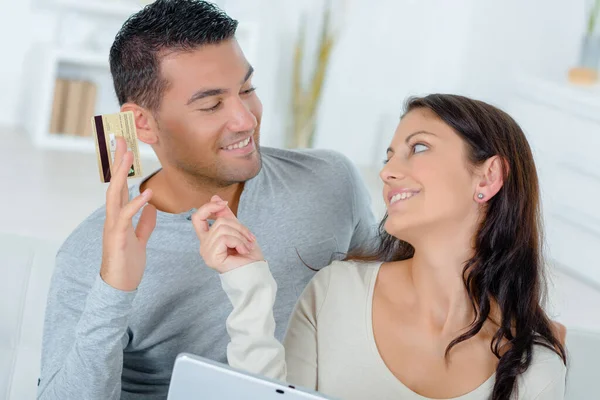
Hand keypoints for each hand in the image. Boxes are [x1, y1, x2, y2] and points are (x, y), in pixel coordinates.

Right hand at [100, 137, 156, 290]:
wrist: (120, 286)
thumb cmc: (128, 264)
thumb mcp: (140, 239)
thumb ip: (144, 223)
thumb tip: (150, 207)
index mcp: (119, 216)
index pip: (120, 186)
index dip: (123, 168)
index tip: (126, 148)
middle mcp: (113, 218)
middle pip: (114, 183)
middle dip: (118, 162)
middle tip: (122, 140)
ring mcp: (113, 227)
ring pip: (115, 195)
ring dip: (122, 175)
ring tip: (129, 157)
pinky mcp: (118, 238)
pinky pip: (125, 217)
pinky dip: (135, 204)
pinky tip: (147, 194)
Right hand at [193, 195, 263, 273]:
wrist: (256, 272)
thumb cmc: (248, 255)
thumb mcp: (238, 230)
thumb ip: (226, 216)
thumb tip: (215, 197)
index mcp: (208, 239)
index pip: (198, 218)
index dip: (209, 207)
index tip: (224, 204)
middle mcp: (204, 246)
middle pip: (219, 221)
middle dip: (239, 227)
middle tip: (250, 238)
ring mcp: (206, 252)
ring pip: (223, 228)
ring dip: (241, 236)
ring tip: (247, 246)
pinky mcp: (212, 258)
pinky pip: (225, 238)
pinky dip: (239, 242)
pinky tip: (243, 251)